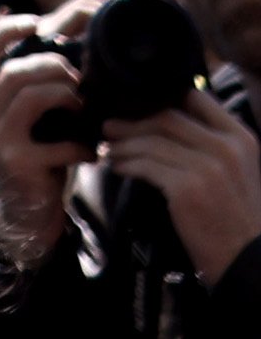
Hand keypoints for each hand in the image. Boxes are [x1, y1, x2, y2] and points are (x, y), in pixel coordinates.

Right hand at [0, 5, 95, 259]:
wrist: (25, 216)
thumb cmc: (35, 160)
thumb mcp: (28, 121)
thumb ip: (34, 89)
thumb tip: (67, 46)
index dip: (5, 30)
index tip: (37, 22)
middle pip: (11, 70)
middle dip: (51, 63)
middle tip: (78, 74)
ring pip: (27, 95)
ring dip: (65, 94)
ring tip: (85, 106)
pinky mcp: (17, 163)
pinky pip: (55, 143)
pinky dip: (82, 145)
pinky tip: (93, 152)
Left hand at [107, 87, 260, 280]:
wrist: (246, 257)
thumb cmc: (235, 213)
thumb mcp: (236, 169)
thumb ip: (210, 142)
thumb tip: (165, 117)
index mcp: (240, 138)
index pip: (195, 98)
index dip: (159, 98)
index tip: (135, 105)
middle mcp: (226, 148)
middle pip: (166, 118)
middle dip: (132, 121)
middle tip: (109, 127)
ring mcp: (207, 167)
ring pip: (150, 142)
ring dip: (123, 144)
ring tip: (110, 149)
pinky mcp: (187, 188)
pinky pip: (145, 165)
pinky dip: (126, 164)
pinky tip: (118, 167)